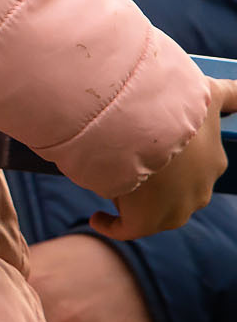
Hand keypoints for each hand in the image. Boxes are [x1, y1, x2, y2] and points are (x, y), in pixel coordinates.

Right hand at [94, 76, 236, 240]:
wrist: (143, 120)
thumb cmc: (171, 104)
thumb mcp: (211, 93)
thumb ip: (232, 95)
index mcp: (213, 162)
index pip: (195, 166)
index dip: (174, 159)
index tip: (154, 150)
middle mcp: (200, 189)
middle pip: (177, 190)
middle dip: (158, 180)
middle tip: (128, 159)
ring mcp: (175, 208)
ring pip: (156, 209)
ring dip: (136, 198)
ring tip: (111, 180)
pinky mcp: (146, 220)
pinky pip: (128, 228)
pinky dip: (112, 224)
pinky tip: (98, 218)